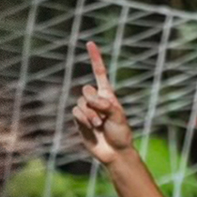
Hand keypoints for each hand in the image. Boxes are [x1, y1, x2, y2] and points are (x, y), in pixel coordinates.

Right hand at [71, 42, 132, 163]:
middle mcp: (96, 100)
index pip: (100, 73)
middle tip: (102, 115)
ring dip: (90, 115)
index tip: (90, 43)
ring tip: (99, 126)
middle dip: (93, 102)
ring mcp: (87, 110)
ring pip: (80, 103)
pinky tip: (91, 128)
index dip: (95, 58)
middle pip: (86, 90)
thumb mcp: (119, 116)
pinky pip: (76, 113)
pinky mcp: (80, 121)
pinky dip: (83, 119)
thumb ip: (106, 105)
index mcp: (108, 95)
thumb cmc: (121, 133)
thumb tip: (90, 100)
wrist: (115, 152)